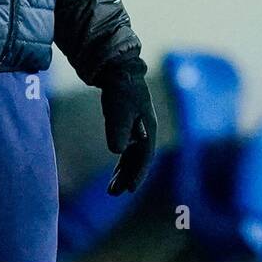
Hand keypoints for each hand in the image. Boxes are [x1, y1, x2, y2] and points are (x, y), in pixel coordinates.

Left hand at [97, 57, 156, 194]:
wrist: (117, 68)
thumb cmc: (120, 89)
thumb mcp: (118, 110)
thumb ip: (118, 130)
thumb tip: (118, 151)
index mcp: (148, 127)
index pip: (145, 156)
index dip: (138, 173)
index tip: (129, 189)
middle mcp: (146, 130)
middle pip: (139, 159)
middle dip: (128, 177)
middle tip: (115, 193)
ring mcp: (138, 127)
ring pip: (133, 156)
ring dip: (124, 172)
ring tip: (112, 189)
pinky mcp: (129, 124)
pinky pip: (128, 149)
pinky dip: (122, 162)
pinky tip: (116, 171)